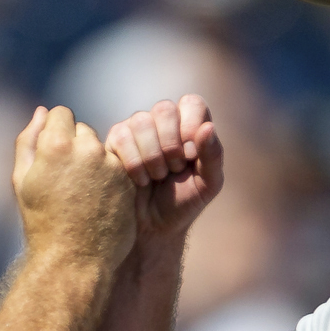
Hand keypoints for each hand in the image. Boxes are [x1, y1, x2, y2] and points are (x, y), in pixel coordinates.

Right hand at [11, 104, 137, 269]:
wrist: (73, 259)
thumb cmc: (41, 221)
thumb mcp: (22, 180)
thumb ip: (29, 140)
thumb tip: (42, 111)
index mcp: (56, 145)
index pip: (61, 114)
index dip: (54, 132)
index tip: (52, 155)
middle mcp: (87, 148)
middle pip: (82, 130)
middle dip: (74, 146)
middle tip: (66, 180)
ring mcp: (112, 164)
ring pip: (102, 149)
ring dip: (93, 161)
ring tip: (82, 194)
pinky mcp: (129, 180)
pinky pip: (117, 167)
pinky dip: (109, 178)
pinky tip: (98, 201)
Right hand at [103, 93, 223, 248]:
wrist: (154, 227)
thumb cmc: (184, 202)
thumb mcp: (208, 184)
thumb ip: (213, 156)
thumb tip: (207, 127)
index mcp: (190, 124)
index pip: (192, 103)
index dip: (190, 126)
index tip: (191, 156)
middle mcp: (164, 121)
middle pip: (164, 109)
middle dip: (171, 145)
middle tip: (174, 169)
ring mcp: (138, 129)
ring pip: (141, 121)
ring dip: (152, 157)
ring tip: (157, 177)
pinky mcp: (116, 141)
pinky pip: (121, 137)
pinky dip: (134, 163)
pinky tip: (140, 180)